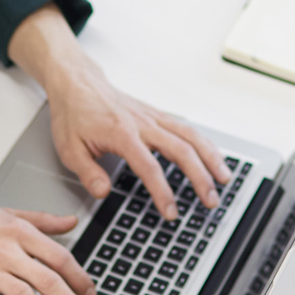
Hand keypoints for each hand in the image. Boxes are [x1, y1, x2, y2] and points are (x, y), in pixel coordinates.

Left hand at [7, 4, 231, 221]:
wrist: (77, 83)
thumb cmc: (74, 114)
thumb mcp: (69, 148)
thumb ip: (88, 173)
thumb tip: (103, 192)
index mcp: (122, 133)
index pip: (149, 167)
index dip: (163, 192)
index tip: (171, 212)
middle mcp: (143, 123)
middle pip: (181, 150)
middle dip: (200, 177)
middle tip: (210, 200)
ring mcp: (153, 117)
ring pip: (191, 135)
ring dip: (211, 157)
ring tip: (225, 179)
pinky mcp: (156, 115)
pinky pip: (186, 128)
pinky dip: (204, 143)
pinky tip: (214, 157)